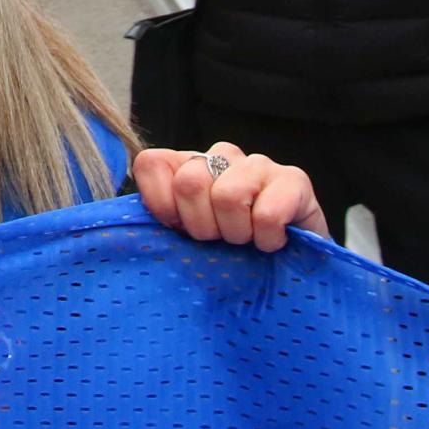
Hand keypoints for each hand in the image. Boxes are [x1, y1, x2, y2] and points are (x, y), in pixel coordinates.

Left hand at [133, 143, 325, 251]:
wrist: (290, 272)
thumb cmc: (231, 257)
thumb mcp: (186, 241)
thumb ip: (160, 222)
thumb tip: (134, 226)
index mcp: (188, 165)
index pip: (152, 163)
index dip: (162, 205)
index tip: (179, 230)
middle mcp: (221, 156)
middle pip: (189, 181)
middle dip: (202, 226)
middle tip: (220, 241)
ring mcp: (258, 164)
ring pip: (228, 195)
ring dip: (236, 234)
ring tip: (247, 242)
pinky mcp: (294, 181)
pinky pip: (267, 213)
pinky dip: (266, 240)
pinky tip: (272, 243)